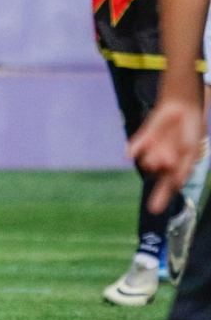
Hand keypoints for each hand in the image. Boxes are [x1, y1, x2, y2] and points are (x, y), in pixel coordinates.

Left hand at [128, 96, 205, 212]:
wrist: (183, 109)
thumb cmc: (191, 133)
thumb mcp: (191, 151)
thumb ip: (183, 167)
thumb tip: (176, 183)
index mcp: (176, 169)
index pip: (167, 187)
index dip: (160, 199)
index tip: (153, 210)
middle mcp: (161, 163)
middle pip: (155, 174)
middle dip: (160, 171)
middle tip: (168, 160)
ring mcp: (151, 151)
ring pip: (147, 162)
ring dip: (155, 159)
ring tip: (167, 150)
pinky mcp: (143, 139)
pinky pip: (135, 147)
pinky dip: (133, 151)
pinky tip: (128, 155)